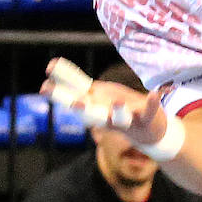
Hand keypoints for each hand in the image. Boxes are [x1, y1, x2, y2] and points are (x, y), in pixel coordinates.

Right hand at [40, 60, 168, 152]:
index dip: (61, 89)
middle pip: (92, 111)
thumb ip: (78, 85)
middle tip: (73, 104)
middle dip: (83, 108)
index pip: (76, 95)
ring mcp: (128, 118)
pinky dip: (152, 101)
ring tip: (116, 104)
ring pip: (119, 117)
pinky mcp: (147, 118)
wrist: (153, 133)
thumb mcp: (99, 96)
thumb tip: (52, 68)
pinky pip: (150, 109)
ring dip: (117, 111)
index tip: (45, 84)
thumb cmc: (122, 111)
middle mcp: (108, 113)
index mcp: (96, 104)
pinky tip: (155, 93)